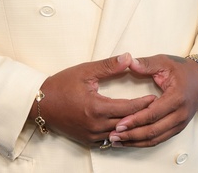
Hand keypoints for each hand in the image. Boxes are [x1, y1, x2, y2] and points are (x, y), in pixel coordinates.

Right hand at [30, 53, 155, 147]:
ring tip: (144, 118)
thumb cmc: (62, 85)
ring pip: (119, 134)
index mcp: (96, 108)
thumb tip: (128, 58)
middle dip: (142, 116)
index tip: (154, 98)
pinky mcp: (88, 140)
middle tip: (155, 109)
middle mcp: (96, 125)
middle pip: (126, 123)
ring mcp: (92, 135)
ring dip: (132, 127)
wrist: (41, 103)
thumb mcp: (85, 71)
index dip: (143, 103)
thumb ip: (109, 66)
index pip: (128, 108)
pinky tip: (127, 127)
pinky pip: (110, 139)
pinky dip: (120, 133)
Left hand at [108, 54, 197, 147]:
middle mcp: (180, 114)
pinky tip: (131, 141)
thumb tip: (129, 62)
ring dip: (136, 141)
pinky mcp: (178, 128)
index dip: (135, 120)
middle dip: (132, 134)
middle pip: (154, 130)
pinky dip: (145, 142)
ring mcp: (180, 123)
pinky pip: (160, 139)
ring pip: (156, 138)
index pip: (153, 113)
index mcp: (177, 97)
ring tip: (118, 141)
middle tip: (113, 136)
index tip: (119, 123)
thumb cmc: (182, 69)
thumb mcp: (164, 62)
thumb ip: (146, 63)